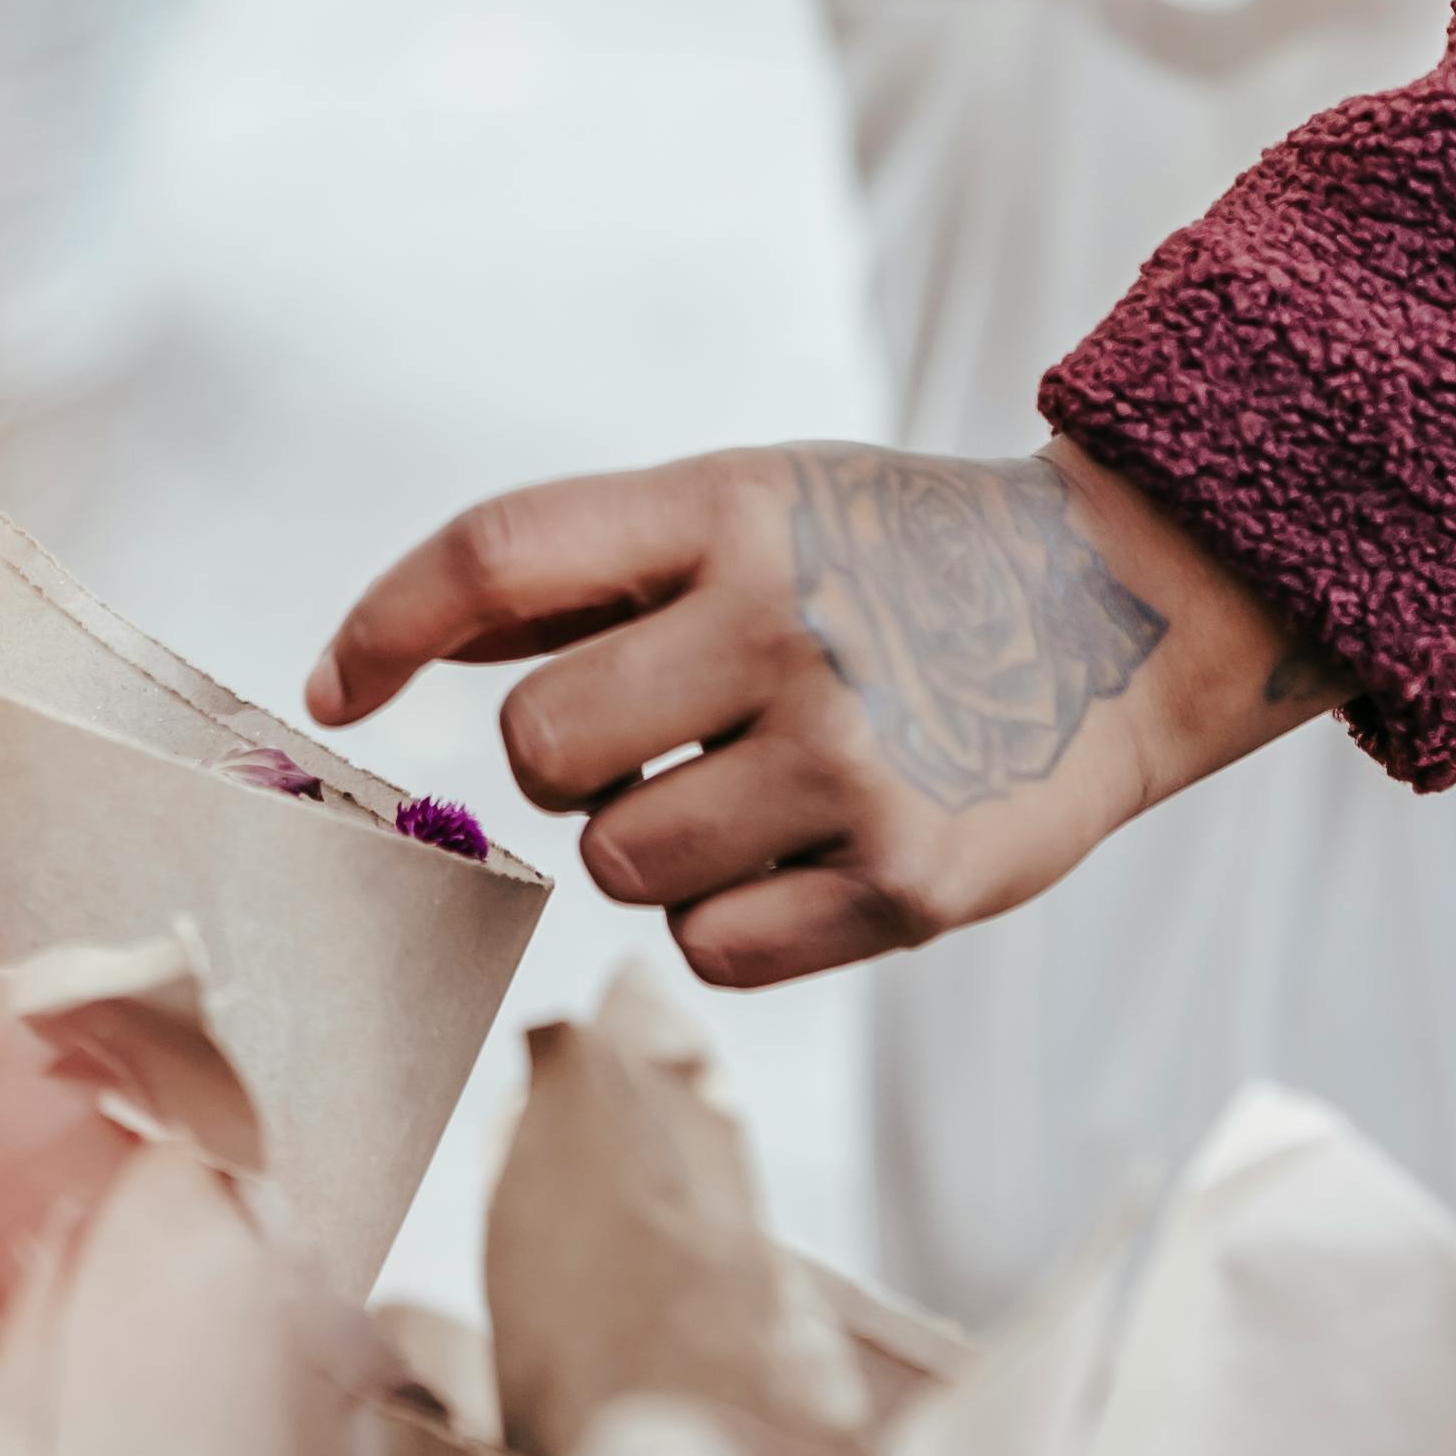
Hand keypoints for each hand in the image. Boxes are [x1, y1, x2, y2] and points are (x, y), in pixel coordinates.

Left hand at [305, 436, 1332, 986]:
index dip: (387, 619)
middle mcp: (788, 623)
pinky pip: (714, 949)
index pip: (501, 553)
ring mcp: (851, 761)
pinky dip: (738, 917)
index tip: (335, 686)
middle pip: (542, 746)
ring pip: (621, 863)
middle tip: (667, 728)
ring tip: (766, 782)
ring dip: (659, 841)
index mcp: (733, 506)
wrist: (1120, 612)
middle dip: (572, 757)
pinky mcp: (907, 884)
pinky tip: (820, 845)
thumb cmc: (890, 558)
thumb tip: (392, 656)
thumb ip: (584, 575)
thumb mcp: (753, 506)